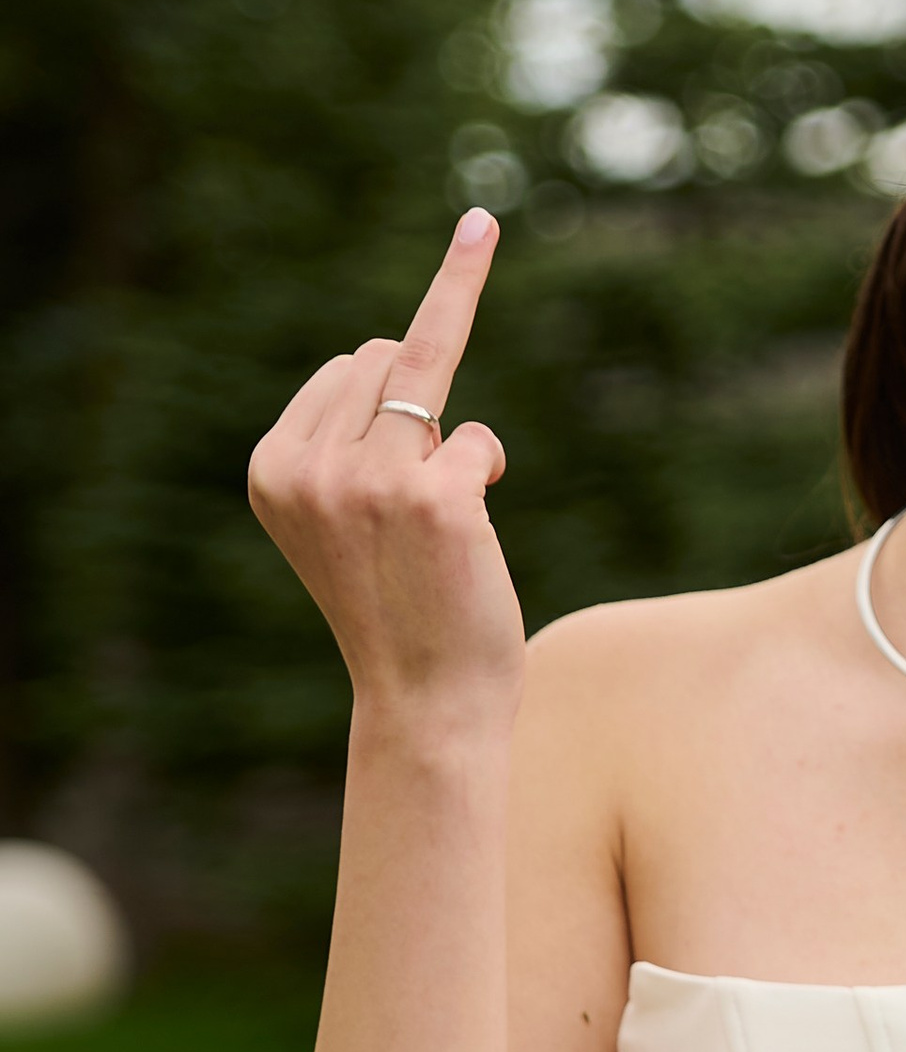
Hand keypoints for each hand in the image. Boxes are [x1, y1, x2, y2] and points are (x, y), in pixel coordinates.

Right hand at [248, 210, 520, 724]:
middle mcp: (311, 469)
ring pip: (427, 369)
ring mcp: (372, 480)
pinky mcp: (437, 498)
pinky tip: (471, 532)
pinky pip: (479, 439)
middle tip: (414, 505)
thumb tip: (388, 351)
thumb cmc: (393, 604)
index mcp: (272, 469)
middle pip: (383, 356)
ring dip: (450, 437)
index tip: (409, 404)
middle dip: (416, 408)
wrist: (424, 700)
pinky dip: (488, 470)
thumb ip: (339, 442)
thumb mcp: (334, 516)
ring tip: (437, 517)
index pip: (343, 367)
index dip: (388, 404)